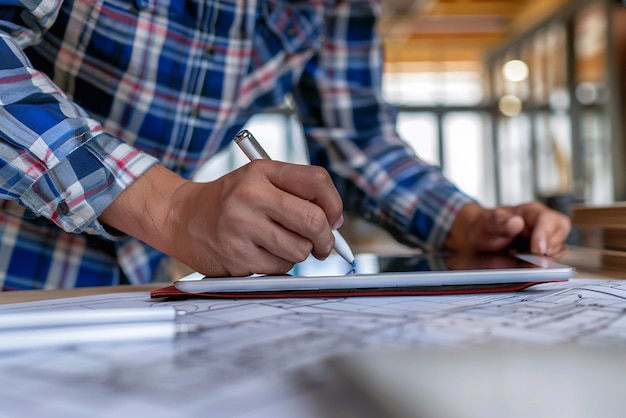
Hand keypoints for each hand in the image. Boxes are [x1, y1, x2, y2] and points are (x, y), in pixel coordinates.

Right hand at [100, 162, 344, 276]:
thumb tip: (335, 222)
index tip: (333, 217)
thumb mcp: (259, 179)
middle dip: (326, 238)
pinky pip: (280, 268)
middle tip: (323, 243)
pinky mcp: (237, 257)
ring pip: (300, 250)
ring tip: (281, 243)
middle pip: (314, 221)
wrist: (181, 217)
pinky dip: (279, 264)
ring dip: (300, 252)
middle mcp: (251, 197)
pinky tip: (262, 252)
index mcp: (262, 172)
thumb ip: (297, 191)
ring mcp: (242, 228)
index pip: (317, 182)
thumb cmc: (229, 199)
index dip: (335, 204)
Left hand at [443, 202, 570, 257]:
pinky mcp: (542, 254)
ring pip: (560, 246)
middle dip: (552, 245)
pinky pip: (554, 260)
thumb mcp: (486, 224)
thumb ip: (499, 222)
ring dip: (550, 257)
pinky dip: (547, 265)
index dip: (546, 234)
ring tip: (530, 260)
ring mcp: (543, 239)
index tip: (538, 250)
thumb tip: (516, 223)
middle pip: (562, 229)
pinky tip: (531, 266)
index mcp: (530, 212)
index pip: (548, 219)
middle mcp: (541, 224)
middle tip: (536, 256)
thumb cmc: (483, 228)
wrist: (476, 242)